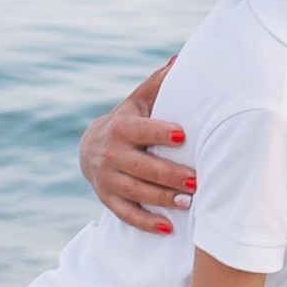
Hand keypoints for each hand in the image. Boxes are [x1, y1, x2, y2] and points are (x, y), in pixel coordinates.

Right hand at [80, 60, 191, 232]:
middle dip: (170, 175)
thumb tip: (180, 59)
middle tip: (197, 181)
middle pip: (143, 166)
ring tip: (188, 203)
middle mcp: (112, 153)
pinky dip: (146, 222)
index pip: (142, 130)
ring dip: (162, 199)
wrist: (90, 146)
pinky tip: (168, 228)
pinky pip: (126, 214)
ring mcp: (108, 178)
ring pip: (137, 191)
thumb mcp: (139, 100)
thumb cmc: (129, 119)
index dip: (160, 133)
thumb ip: (159, 83)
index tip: (183, 136)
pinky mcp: (107, 198)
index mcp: (122, 126)